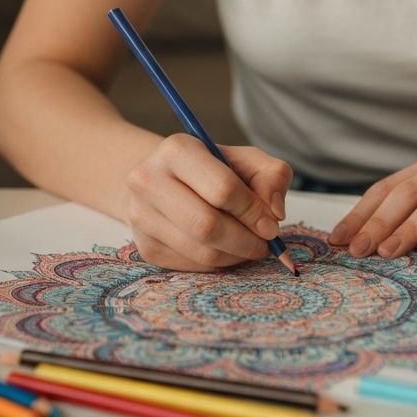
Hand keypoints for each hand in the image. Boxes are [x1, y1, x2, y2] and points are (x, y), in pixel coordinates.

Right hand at [125, 134, 291, 270]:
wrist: (165, 179)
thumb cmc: (214, 168)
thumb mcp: (246, 159)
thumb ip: (271, 176)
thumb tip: (275, 213)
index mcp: (177, 150)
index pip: (222, 188)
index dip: (252, 212)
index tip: (272, 225)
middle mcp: (149, 181)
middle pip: (207, 225)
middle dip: (245, 240)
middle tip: (265, 243)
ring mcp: (141, 217)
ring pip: (200, 251)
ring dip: (235, 255)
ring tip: (250, 245)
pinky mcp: (145, 247)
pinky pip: (191, 267)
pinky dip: (218, 263)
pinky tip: (226, 249)